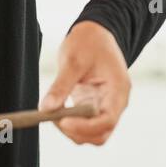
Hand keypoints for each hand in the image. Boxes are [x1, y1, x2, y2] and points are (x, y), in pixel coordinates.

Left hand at [39, 20, 129, 145]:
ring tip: (52, 111)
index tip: (63, 122)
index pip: (107, 120)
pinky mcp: (93, 106)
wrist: (96, 32)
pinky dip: (70, 123)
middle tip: (53, 118)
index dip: (85, 127)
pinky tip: (56, 110)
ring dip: (72, 130)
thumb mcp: (73, 59)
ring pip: (92, 134)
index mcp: (118, 89)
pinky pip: (84, 124)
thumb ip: (61, 85)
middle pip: (101, 133)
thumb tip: (47, 108)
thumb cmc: (89, 41)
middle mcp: (115, 102)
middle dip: (77, 132)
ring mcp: (105, 106)